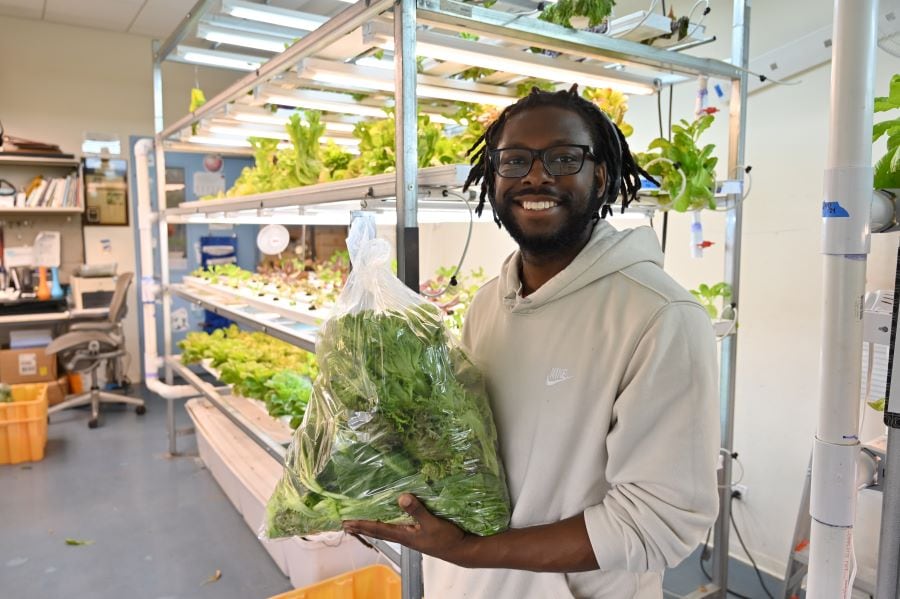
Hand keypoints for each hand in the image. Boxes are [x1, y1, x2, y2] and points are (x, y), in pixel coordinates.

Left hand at [343, 494, 474, 564]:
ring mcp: (409, 536)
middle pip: (377, 532)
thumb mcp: (433, 523)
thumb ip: (417, 511)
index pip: (377, 529)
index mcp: (404, 535)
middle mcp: (403, 537)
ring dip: (370, 526)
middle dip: (361, 527)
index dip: (361, 524)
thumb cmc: (447, 539)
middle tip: (345, 524)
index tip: (346, 522)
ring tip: (358, 523)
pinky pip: (394, 528)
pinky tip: (385, 521)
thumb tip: (401, 497)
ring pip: (384, 531)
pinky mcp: (416, 534)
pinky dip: (384, 525)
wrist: (461, 550)